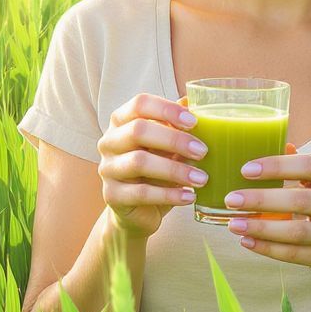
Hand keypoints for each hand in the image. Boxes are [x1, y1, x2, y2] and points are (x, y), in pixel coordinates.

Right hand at [98, 93, 208, 238]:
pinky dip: (169, 195)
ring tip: (201, 178)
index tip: (194, 122)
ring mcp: (107, 168)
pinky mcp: (112, 195)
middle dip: (174, 140)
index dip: (167, 109)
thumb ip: (177, 125)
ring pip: (139, 162)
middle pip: (138, 130)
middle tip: (203, 151)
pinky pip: (141, 193)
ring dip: (175, 170)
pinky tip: (189, 196)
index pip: (140, 104)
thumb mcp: (168, 146)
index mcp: (122, 121)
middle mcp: (109, 141)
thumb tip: (191, 100)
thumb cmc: (157, 170)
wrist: (139, 211)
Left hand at [224, 142, 310, 287]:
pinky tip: (247, 241)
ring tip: (233, 224)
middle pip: (300, 200)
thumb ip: (298, 165)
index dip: (277, 166)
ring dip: (261, 228)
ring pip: (296, 231)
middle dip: (261, 200)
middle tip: (232, 199)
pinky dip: (268, 248)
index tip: (246, 169)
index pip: (308, 166)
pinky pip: (295, 254)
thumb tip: (274, 140)